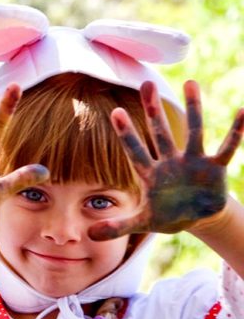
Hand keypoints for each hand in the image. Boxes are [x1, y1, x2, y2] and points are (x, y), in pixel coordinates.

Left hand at [90, 80, 243, 239]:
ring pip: (193, 131)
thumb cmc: (167, 215)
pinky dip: (236, 131)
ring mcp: (193, 161)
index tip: (116, 113)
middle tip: (147, 84)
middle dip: (153, 109)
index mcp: (150, 173)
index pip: (134, 150)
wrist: (196, 217)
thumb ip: (117, 226)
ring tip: (190, 83)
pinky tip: (243, 111)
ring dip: (193, 108)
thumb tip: (90, 235)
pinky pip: (226, 147)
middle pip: (160, 132)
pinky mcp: (214, 167)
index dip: (127, 134)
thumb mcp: (142, 222)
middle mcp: (170, 161)